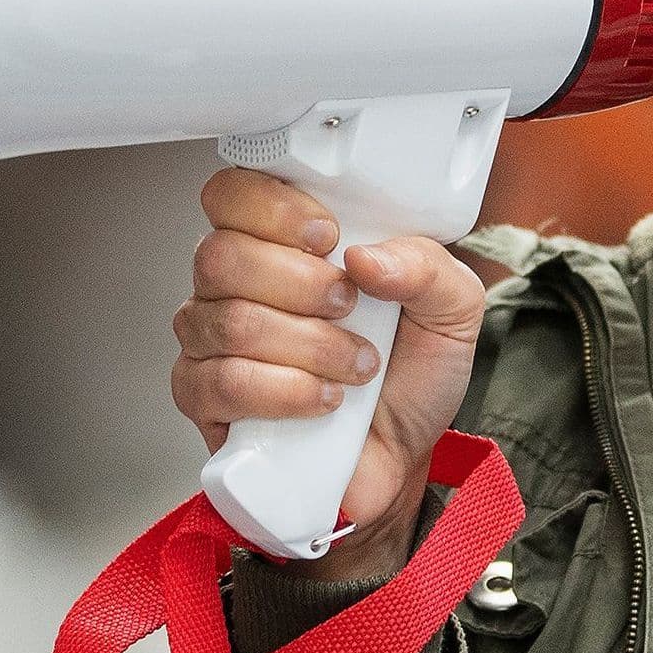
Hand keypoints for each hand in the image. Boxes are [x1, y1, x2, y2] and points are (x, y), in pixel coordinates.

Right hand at [171, 167, 487, 577]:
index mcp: (278, 240)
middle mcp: (232, 283)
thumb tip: (366, 255)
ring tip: (354, 364)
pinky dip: (283, 392)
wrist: (399, 460)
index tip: (328, 236)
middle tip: (349, 307)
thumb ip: (427, 266)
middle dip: (299, 284)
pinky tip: (323, 400)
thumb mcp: (450, 309)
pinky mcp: (202, 400)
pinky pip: (219, 383)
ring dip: (307, 346)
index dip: (270, 206)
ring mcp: (209, 340)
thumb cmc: (410, 374)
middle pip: (221, 255)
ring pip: (228, 322)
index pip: (232, 193)